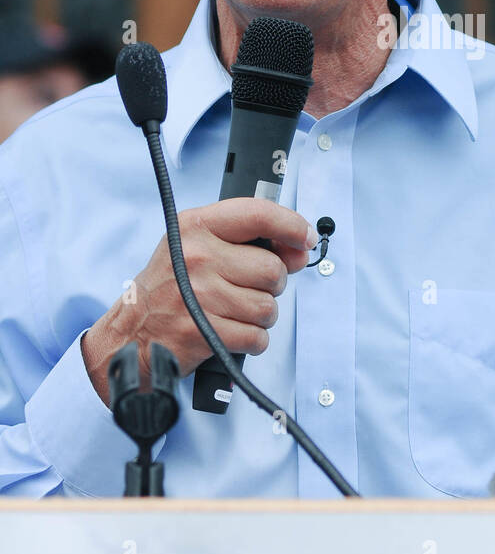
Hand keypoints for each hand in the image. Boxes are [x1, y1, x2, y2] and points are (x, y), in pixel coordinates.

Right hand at [82, 198, 315, 403]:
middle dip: (270, 284)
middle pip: (272, 269)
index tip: (304, 237)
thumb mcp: (197, 247)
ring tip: (234, 312)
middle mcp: (196, 257)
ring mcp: (199, 295)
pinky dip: (251, 339)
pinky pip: (257, 336)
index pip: (258, 214)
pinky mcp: (203, 332)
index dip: (292, 225)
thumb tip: (300, 248)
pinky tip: (230, 331)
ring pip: (268, 306)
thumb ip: (248, 241)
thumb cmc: (170, 288)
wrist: (132, 335)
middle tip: (246, 288)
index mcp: (195, 226)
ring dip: (260, 315)